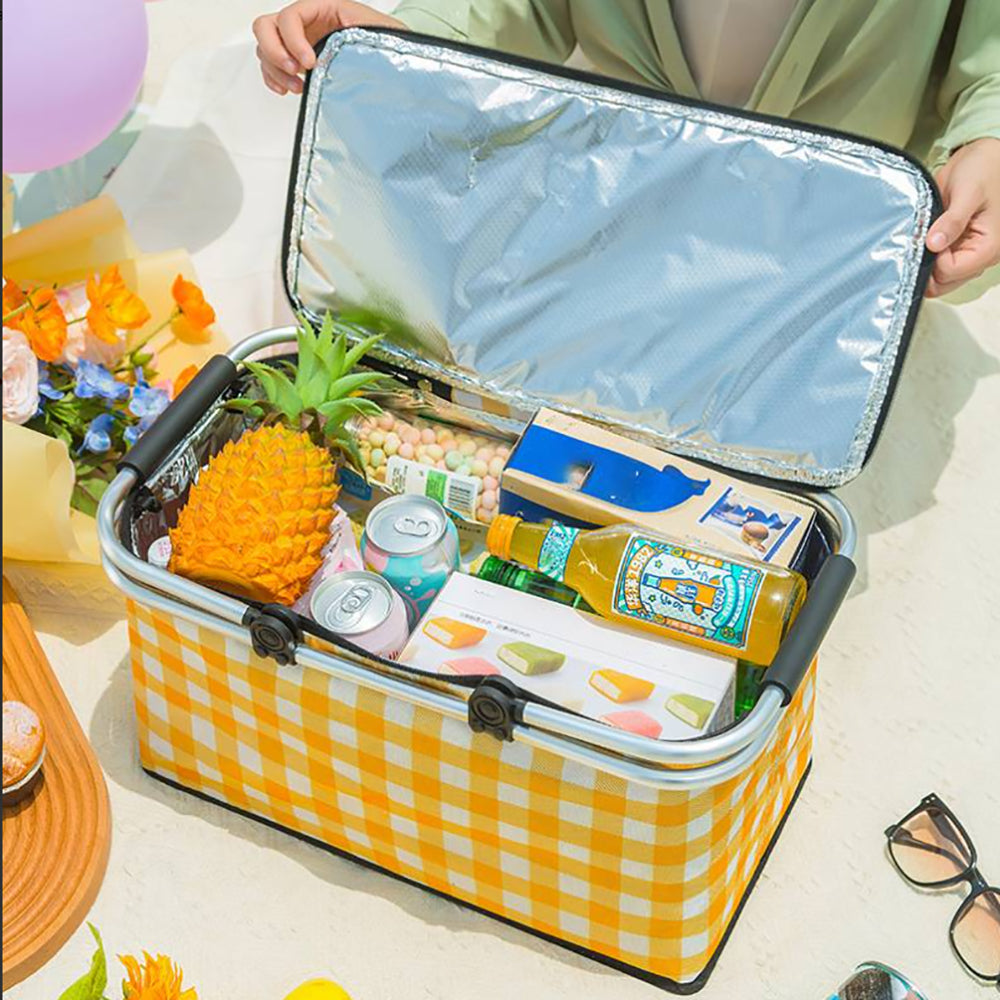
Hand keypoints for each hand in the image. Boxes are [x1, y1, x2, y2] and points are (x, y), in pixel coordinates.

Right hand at [253, 0, 403, 94]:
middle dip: (275, 51)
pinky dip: (273, 79)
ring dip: (276, 70)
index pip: (291, 16)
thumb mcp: (376, 30)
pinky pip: (270, 66)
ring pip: (265, 48)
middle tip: (295, 70)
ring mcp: (296, 41)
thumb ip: (360, 35)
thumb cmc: (381, 40)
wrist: (386, 55)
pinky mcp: (295, 61)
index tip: (310, 62)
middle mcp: (305, 22)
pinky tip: (287, 89)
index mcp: (322, 7)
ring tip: (298, 87)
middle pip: (266, 26)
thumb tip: (350, 52)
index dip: (293, 39)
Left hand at [925, 137, 999, 296]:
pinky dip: (927, 257)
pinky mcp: (958, 247)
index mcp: (989, 247)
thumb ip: (952, 221)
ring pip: (940, 278)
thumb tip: (934, 244)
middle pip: (943, 283)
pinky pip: (939, 264)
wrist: (986, 156)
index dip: (932, 261)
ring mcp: (968, 252)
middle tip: (916, 242)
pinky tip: (921, 240)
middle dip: (926, 267)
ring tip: (920, 238)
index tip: (923, 240)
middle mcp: (981, 255)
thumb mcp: (968, 192)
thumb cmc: (985, 169)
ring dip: (925, 263)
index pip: (950, 272)